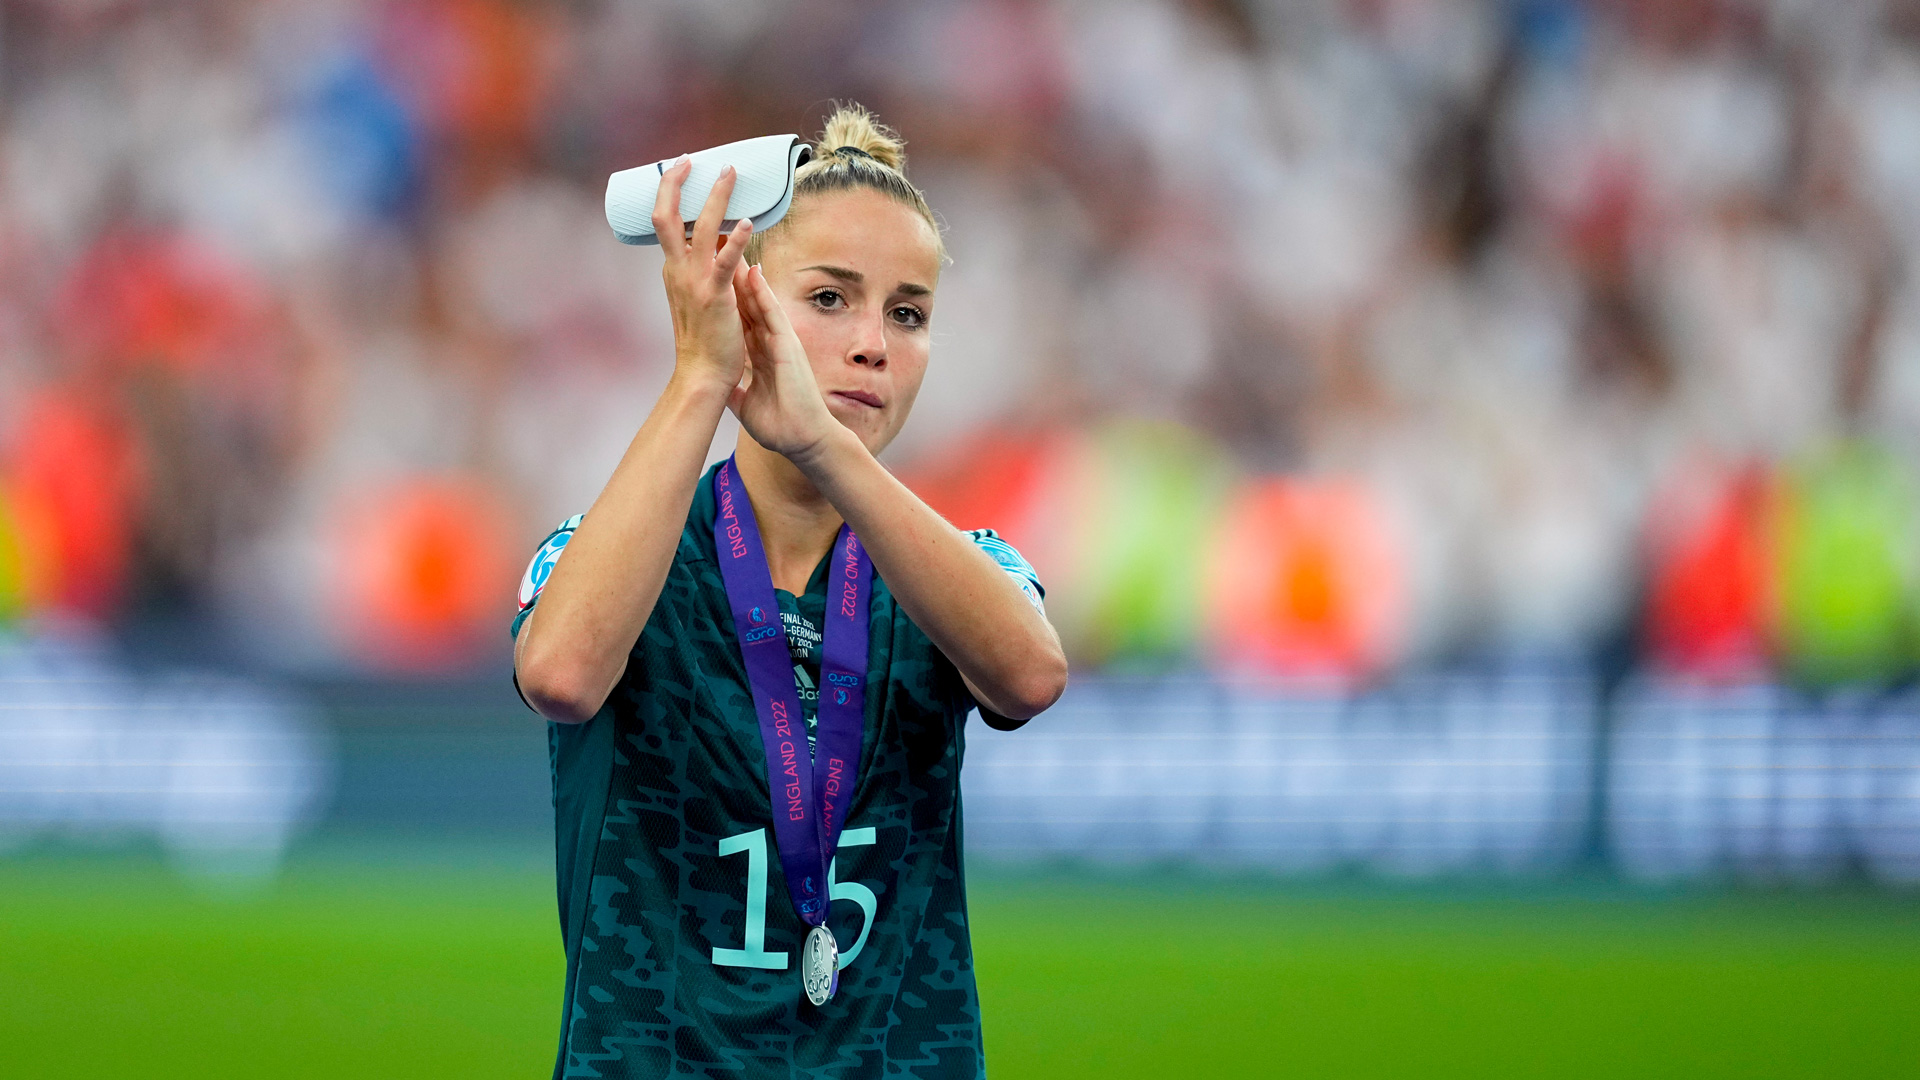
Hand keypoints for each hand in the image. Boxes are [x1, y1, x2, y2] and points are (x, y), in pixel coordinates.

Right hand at [653, 158, 753, 391]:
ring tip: (730, 173)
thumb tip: (721, 248)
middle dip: (674, 183)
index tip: (681, 170)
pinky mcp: (715, 295)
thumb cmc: (702, 342)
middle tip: (689, 159)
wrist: (701, 374)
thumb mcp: (695, 300)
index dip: (669, 194)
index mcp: (672, 271)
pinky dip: (735, 238)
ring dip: (716, 197)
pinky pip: (726, 260)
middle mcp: (677, 271)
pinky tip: (747, 222)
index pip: (665, 224)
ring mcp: (694, 281)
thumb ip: (705, 274)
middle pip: (666, 215)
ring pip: (699, 227)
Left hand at [730, 262, 841, 462]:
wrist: (803, 441)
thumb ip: (734, 391)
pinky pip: (773, 314)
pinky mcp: (788, 346)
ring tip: (732, 248)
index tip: (709, 280)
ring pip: (760, 302)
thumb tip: (717, 388)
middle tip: (718, 252)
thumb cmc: (781, 427)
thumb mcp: (746, 406)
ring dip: (746, 277)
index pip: (739, 322)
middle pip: (747, 305)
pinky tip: (753, 272)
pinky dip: (763, 293)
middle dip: (732, 280)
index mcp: (759, 357)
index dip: (725, 301)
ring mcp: (780, 343)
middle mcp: (770, 344)